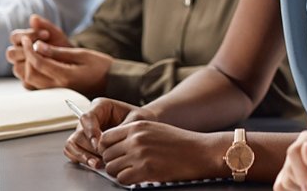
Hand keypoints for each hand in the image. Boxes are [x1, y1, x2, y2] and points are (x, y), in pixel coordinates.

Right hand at [6, 14, 71, 78]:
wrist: (73, 63)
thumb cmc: (62, 47)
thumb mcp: (57, 35)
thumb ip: (45, 26)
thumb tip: (33, 18)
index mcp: (21, 42)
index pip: (14, 37)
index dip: (28, 35)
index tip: (46, 34)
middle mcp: (18, 56)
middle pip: (11, 53)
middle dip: (27, 49)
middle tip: (44, 47)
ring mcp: (22, 70)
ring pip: (17, 68)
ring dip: (31, 64)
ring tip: (49, 59)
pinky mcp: (29, 83)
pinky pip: (26, 82)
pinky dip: (37, 76)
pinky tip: (49, 72)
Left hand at [12, 36, 111, 96]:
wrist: (112, 82)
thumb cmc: (101, 66)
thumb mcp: (82, 54)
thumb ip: (58, 52)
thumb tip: (38, 46)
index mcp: (65, 76)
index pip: (38, 63)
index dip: (29, 49)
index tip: (27, 39)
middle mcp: (58, 87)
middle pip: (30, 74)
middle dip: (26, 57)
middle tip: (29, 43)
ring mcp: (57, 92)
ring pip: (30, 81)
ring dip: (28, 66)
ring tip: (33, 52)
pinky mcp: (56, 93)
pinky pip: (36, 85)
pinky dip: (33, 73)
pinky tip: (38, 63)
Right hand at [63, 97, 151, 169]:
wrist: (143, 127)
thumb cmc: (141, 119)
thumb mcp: (136, 120)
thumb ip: (121, 129)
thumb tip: (104, 143)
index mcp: (100, 106)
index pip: (87, 117)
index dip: (90, 131)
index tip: (98, 143)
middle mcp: (90, 119)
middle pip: (79, 133)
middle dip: (89, 148)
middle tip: (101, 158)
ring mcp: (86, 131)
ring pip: (73, 144)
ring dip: (83, 156)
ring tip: (98, 164)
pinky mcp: (85, 144)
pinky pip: (74, 152)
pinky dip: (82, 159)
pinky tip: (94, 164)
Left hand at [97, 121, 222, 184]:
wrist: (201, 151)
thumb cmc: (180, 143)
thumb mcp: (154, 130)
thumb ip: (134, 135)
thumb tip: (114, 148)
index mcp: (137, 126)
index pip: (105, 138)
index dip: (107, 149)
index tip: (115, 155)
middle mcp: (135, 138)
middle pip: (106, 155)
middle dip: (113, 162)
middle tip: (126, 166)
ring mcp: (140, 154)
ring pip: (111, 168)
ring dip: (119, 172)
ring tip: (133, 171)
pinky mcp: (146, 169)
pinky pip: (122, 179)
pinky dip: (128, 180)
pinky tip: (139, 177)